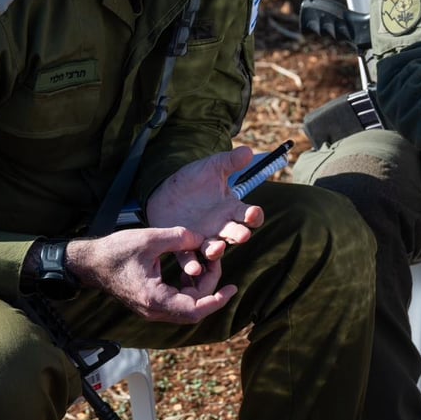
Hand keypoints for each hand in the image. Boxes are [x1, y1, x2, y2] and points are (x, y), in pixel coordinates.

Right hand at [64, 229, 234, 322]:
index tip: (233, 288)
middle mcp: (154, 310)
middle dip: (210, 286)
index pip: (194, 309)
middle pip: (194, 308)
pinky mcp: (150, 303)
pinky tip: (191, 269)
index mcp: (155, 299)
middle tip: (216, 262)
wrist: (89, 263)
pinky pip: (177, 302)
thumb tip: (203, 239)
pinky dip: (188, 288)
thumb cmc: (115, 251)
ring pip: (186, 307)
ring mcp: (151, 309)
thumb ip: (179, 237)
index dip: (217, 300)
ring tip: (206, 263)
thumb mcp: (149, 238)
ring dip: (200, 287)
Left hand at [144, 146, 265, 275]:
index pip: (250, 216)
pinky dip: (192, 264)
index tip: (253, 213)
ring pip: (214, 249)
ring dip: (216, 251)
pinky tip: (192, 269)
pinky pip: (190, 257)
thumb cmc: (194, 180)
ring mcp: (204, 237)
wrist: (166, 190)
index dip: (254, 216)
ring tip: (217, 249)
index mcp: (232, 209)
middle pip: (235, 234)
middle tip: (242, 235)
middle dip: (239, 235)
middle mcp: (221, 226)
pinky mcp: (183, 245)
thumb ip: (230, 161)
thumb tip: (249, 150)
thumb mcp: (212, 167)